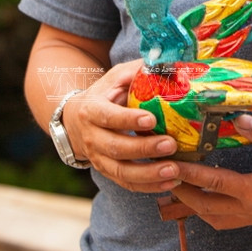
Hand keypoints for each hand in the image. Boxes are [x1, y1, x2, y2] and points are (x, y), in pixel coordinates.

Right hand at [61, 59, 181, 193]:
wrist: (76, 120)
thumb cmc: (105, 94)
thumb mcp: (116, 77)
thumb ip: (137, 71)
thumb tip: (169, 64)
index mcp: (92, 110)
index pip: (108, 117)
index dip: (128, 119)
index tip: (152, 119)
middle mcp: (92, 137)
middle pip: (116, 148)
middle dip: (144, 149)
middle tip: (171, 144)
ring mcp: (98, 158)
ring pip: (121, 172)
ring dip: (149, 174)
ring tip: (174, 171)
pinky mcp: (107, 172)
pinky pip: (127, 184)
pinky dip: (148, 186)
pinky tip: (170, 183)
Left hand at [173, 114, 251, 228]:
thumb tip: (237, 116)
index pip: (213, 183)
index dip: (188, 173)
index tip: (168, 162)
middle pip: (207, 209)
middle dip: (182, 195)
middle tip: (162, 176)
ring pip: (216, 218)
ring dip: (195, 206)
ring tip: (177, 188)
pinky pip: (229, 219)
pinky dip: (211, 210)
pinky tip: (206, 196)